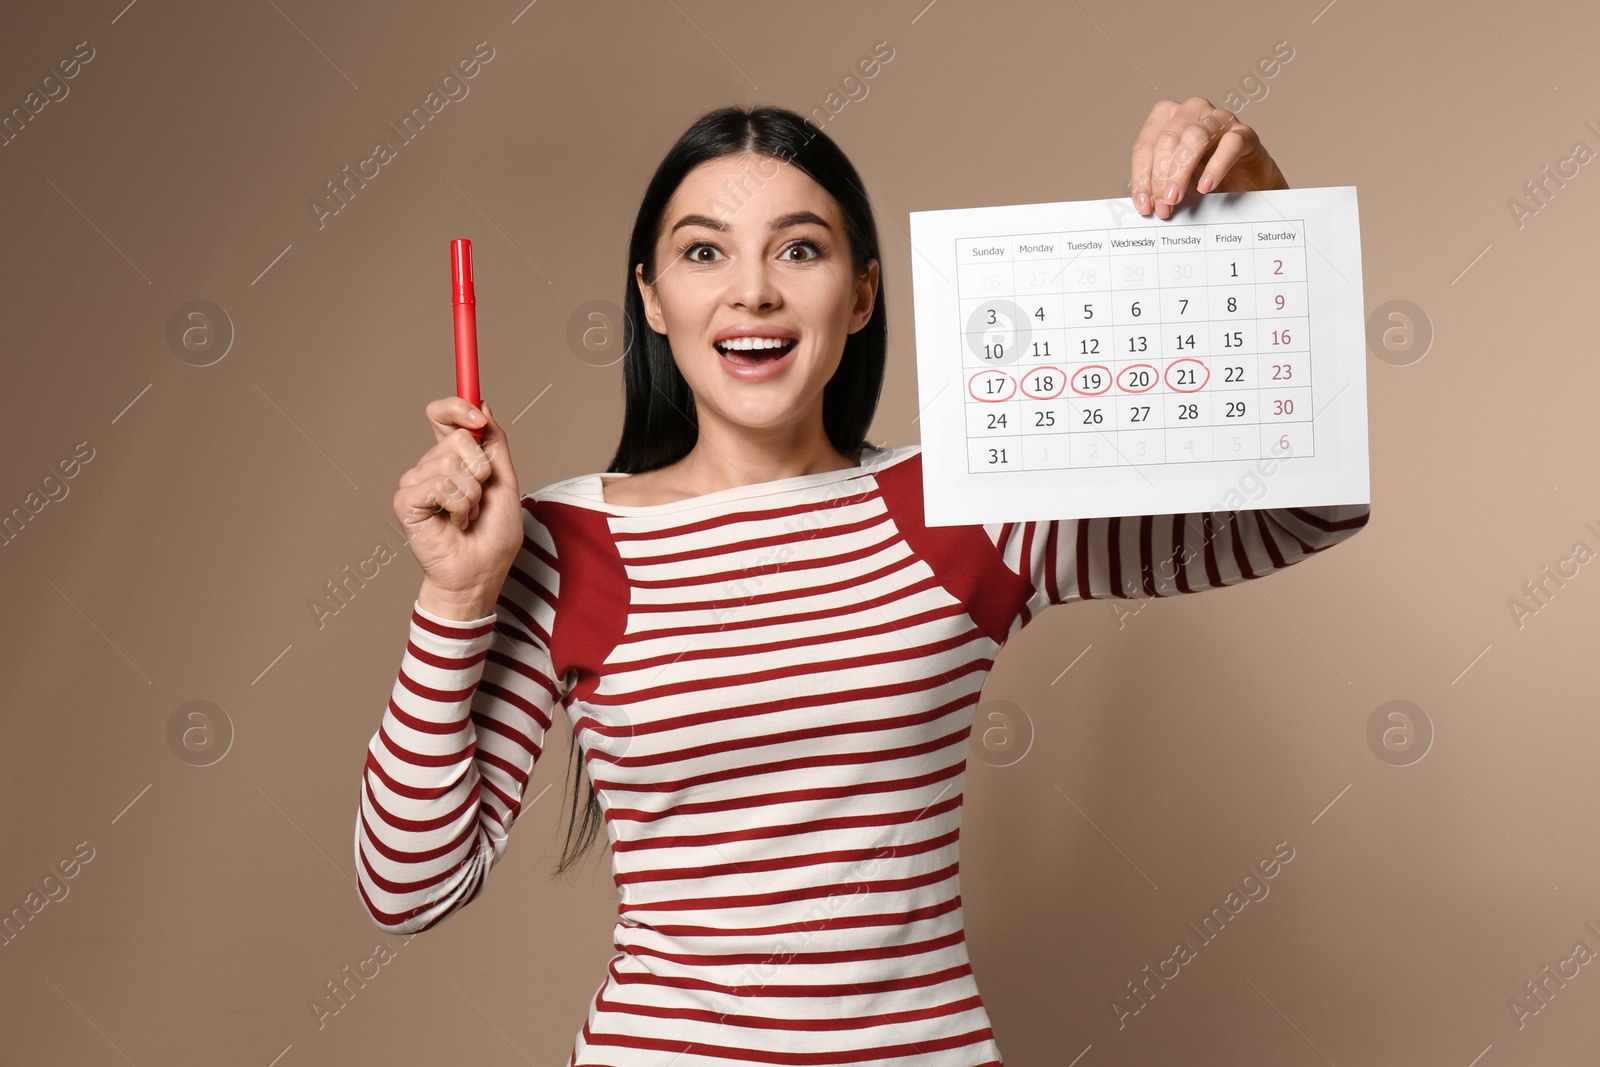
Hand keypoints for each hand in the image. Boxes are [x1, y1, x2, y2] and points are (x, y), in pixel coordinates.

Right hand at [393, 396, 522, 616]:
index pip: (442, 415)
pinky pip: (438, 484)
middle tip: (479, 499)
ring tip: (468, 515)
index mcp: (453, 458)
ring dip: (472, 495)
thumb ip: (495, 446)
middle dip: (481, 471)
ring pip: (450, 462)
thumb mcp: (505, 484)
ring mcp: (416, 482)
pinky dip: (458, 505)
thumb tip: (483, 407)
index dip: (457, 406)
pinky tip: (454, 522)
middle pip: (457, 437)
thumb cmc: (492, 537)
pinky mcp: (406, 501)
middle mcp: (431, 466)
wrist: (479, 574)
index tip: (477, 418)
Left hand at [1130, 96, 1288, 218]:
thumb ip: (1160, 187)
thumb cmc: (1206, 176)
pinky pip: (1229, 145)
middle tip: (1162, 205)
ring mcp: (1220, 119)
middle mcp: (1192, 111)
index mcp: (1168, 118)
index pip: (1145, 145)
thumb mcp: (1176, 182)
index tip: (1143, 204)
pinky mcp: (1244, 133)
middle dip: (1160, 177)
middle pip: (1167, 140)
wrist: (1247, 182)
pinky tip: (1205, 187)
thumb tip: (1147, 204)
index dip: (1141, 176)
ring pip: (1194, 138)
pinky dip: (1215, 168)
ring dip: (1181, 172)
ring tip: (1175, 198)